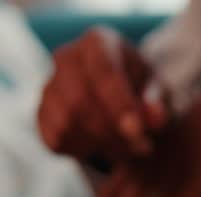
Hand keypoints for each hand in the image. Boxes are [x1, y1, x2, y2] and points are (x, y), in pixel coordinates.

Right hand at [37, 27, 167, 166]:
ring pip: (66, 124)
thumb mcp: (159, 92)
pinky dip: (84, 150)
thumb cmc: (140, 89)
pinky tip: (104, 145)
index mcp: (97, 42)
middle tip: (142, 147)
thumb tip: (154, 119)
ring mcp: (48, 87)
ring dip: (101, 143)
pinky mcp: (41, 116)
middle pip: (79, 101)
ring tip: (127, 147)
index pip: (103, 71)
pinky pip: (57, 140)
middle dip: (112, 131)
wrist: (120, 97)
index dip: (120, 104)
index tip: (138, 131)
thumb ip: (158, 103)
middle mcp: (66, 58)